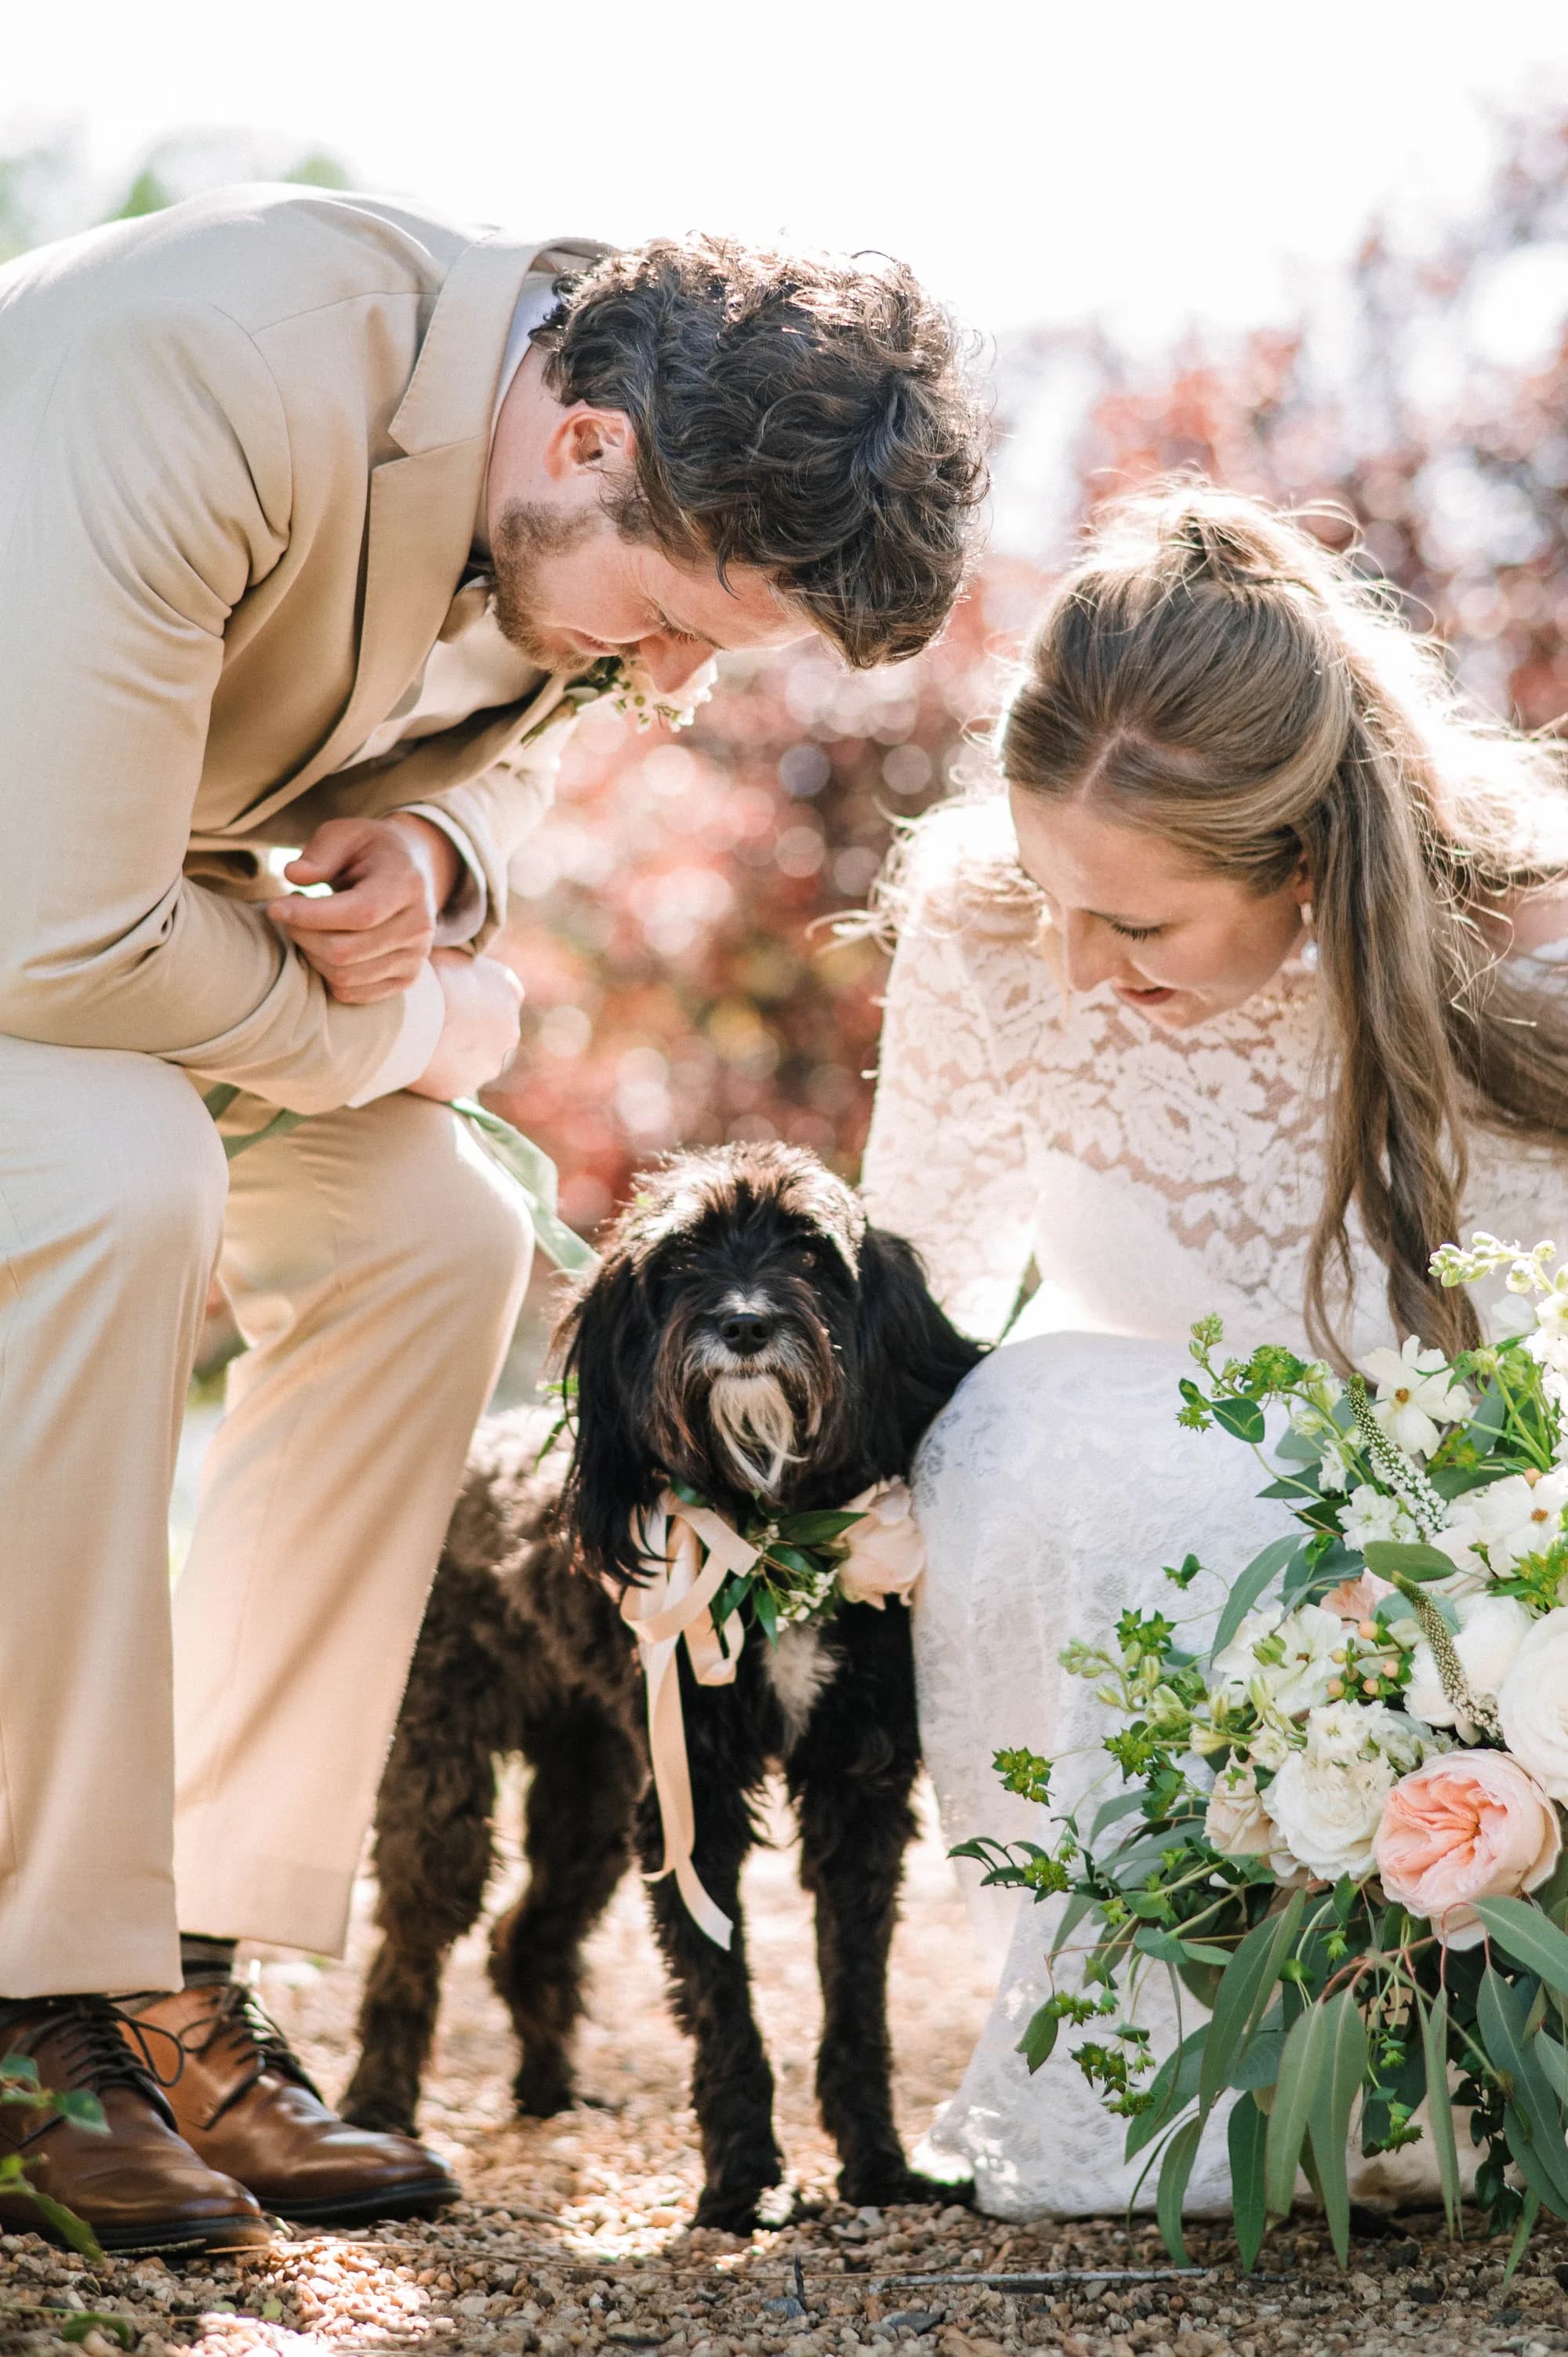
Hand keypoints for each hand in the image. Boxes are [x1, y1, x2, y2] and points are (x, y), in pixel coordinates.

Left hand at [268, 815, 462, 1003]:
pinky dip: (326, 974)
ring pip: (344, 977)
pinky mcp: (406, 978)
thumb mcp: (346, 833)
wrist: (413, 871)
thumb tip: (294, 875)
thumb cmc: (370, 851)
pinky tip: (323, 946)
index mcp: (407, 885)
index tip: (275, 907)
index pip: (359, 913)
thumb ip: (320, 852)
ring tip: (308, 926)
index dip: (311, 916)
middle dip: (303, 935)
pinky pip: (353, 993)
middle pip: (345, 951)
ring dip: (311, 955)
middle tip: (289, 913)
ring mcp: (415, 957)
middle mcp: (419, 926)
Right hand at [407, 950, 523, 1101]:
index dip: (471, 991)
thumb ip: (458, 959)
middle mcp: (510, 1029)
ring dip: (454, 1052)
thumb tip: (449, 953)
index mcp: (509, 990)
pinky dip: (437, 1074)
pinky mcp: (465, 1087)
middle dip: (467, 1026)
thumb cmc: (426, 976)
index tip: (448, 992)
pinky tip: (416, 1061)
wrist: (411, 1017)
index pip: (498, 991)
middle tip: (433, 1020)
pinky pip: (452, 1080)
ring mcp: (491, 1062)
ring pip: (474, 1058)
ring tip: (421, 1041)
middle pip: (490, 1029)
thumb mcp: (448, 952)